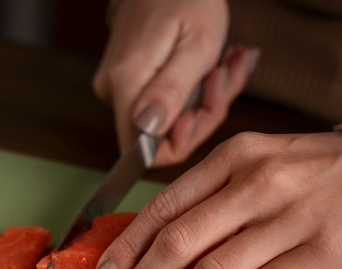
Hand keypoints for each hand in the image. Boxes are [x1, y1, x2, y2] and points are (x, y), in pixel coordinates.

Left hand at [88, 132, 341, 268]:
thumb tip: (160, 245)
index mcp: (235, 157)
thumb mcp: (262, 161)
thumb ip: (215, 195)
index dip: (126, 248)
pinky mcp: (318, 251)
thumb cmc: (321, 172)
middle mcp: (256, 183)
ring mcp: (288, 218)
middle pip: (177, 242)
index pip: (163, 207)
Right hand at [92, 0, 258, 165]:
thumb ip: (172, 91)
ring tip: (228, 63)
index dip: (185, 139)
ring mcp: (118, 86)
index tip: (209, 105)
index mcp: (127, 83)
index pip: (147, 151)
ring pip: (170, 119)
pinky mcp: (129, 80)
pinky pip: (166, 102)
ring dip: (207, 96)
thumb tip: (148, 132)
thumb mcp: (197, 44)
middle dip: (205, 111)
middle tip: (228, 73)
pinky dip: (197, 88)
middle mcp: (114, 89)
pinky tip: (215, 63)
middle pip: (163, 135)